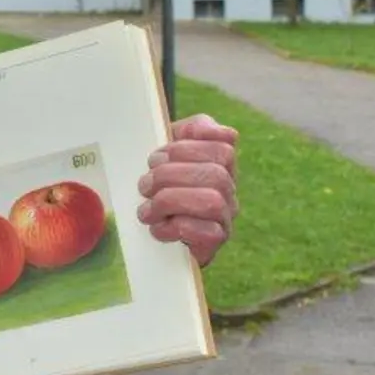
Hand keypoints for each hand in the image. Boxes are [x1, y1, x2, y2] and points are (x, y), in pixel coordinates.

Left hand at [137, 113, 238, 266]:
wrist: (154, 230)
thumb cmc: (161, 184)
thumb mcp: (169, 151)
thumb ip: (190, 131)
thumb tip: (221, 131)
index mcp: (221, 164)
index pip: (223, 147)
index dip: (187, 148)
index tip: (157, 157)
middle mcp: (229, 190)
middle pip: (215, 174)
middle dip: (170, 175)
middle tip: (145, 184)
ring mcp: (225, 217)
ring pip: (211, 201)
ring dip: (169, 201)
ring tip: (146, 208)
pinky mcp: (215, 243)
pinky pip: (207, 232)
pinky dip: (175, 227)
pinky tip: (158, 227)